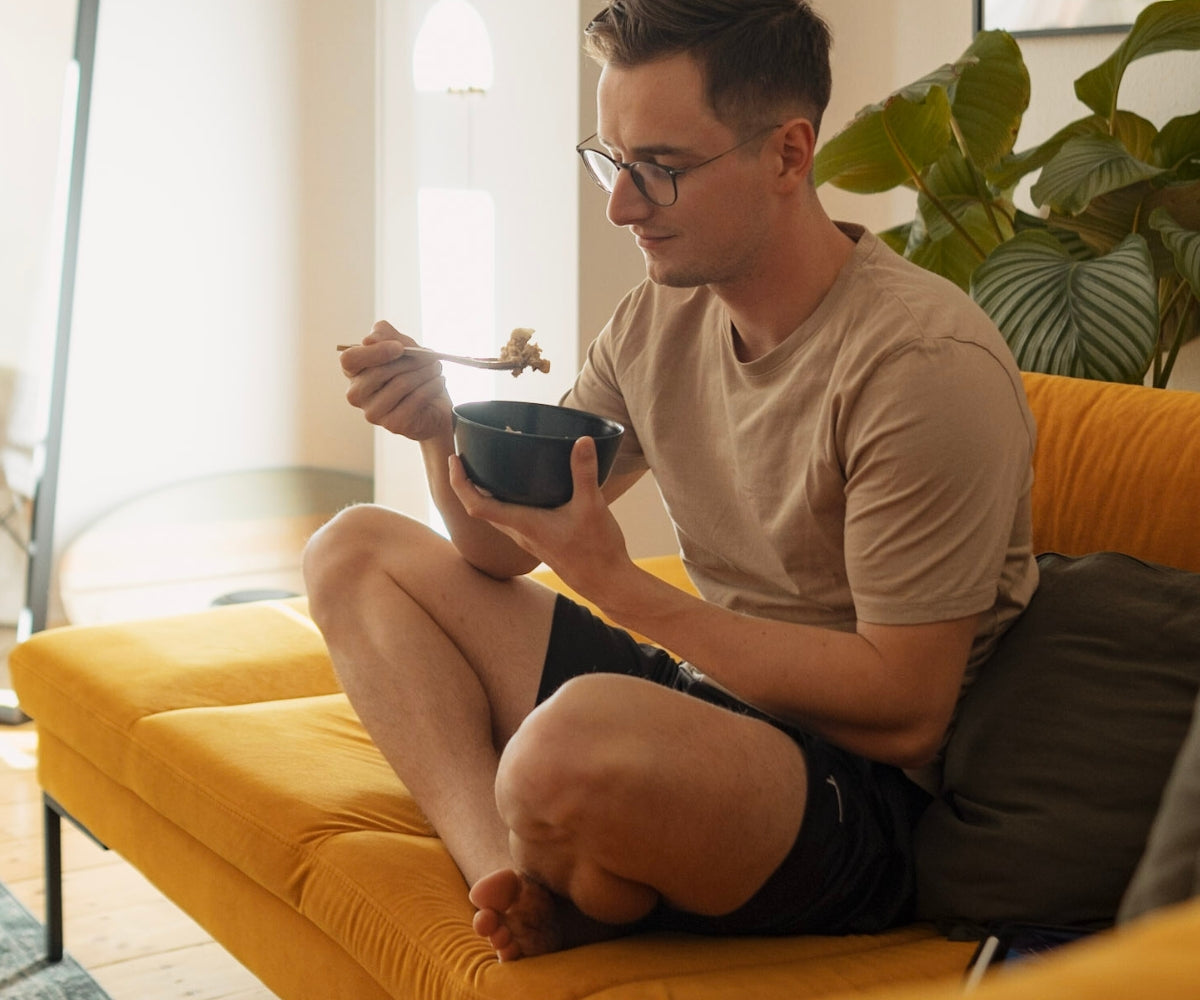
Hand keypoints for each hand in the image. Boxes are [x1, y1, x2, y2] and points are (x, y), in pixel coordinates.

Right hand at [340, 321, 451, 440]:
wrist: (433, 404)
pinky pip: (415, 400)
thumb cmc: (412, 371)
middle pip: (378, 372)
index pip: (350, 359)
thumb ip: (384, 335)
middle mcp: (357, 394)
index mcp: (354, 372)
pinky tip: (439, 381)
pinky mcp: (393, 424)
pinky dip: (431, 387)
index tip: (400, 347)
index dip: (374, 352)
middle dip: (410, 361)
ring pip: (400, 385)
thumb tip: (369, 340)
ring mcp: (373, 412)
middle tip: (431, 356)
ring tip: (437, 367)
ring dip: (424, 372)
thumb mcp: (400, 346)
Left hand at [448, 435, 633, 599]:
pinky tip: (522, 489)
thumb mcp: (592, 507)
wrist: (606, 582)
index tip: (455, 460)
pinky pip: (511, 519)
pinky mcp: (538, 540)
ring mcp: (528, 539)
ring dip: (485, 493)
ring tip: (488, 467)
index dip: (460, 483)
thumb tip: (581, 441)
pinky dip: (506, 501)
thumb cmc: (596, 550)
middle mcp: (519, 533)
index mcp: (524, 524)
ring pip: (495, 514)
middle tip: (467, 456)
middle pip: (480, 508)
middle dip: (468, 483)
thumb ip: (584, 473)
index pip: (477, 506)